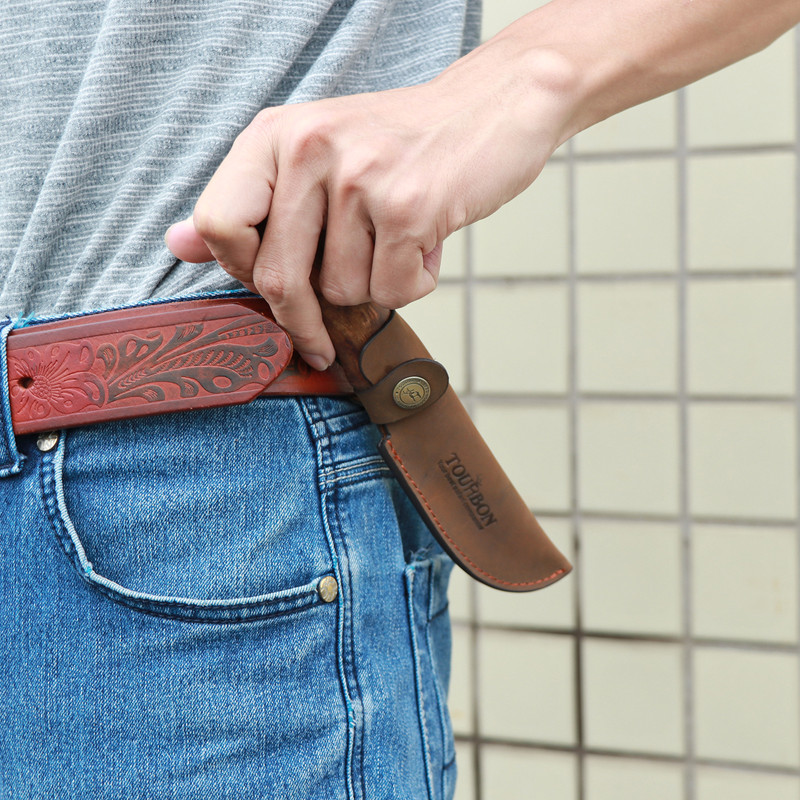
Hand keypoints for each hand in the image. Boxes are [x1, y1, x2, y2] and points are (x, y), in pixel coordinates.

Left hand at [165, 40, 567, 368]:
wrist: (494, 107)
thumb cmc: (401, 144)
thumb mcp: (314, 156)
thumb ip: (251, 203)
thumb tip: (178, 245)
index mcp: (275, 135)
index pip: (218, 225)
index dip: (242, 272)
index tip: (271, 292)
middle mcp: (309, 148)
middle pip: (277, 277)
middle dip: (303, 321)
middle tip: (322, 337)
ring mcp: (360, 176)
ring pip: (343, 291)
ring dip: (374, 286)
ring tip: (398, 244)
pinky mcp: (409, 206)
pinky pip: (392, 291)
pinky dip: (414, 284)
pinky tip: (427, 246)